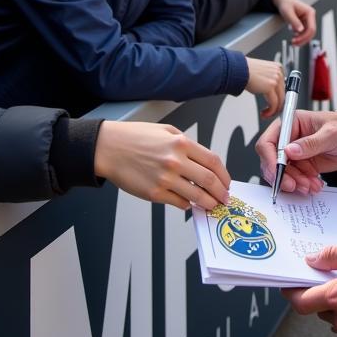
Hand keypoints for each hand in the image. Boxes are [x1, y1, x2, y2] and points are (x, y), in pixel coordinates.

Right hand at [93, 120, 229, 210]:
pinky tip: (189, 203)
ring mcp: (165, 179)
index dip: (224, 175)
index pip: (213, 162)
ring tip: (212, 205)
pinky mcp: (154, 193)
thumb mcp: (166, 131)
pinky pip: (178, 203)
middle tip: (224, 198)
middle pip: (209, 181)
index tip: (227, 183)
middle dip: (221, 193)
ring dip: (208, 203)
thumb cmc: (136, 137)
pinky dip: (187, 205)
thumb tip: (201, 163)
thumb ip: (187, 146)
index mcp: (181, 143)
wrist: (110, 148)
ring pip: (196, 196)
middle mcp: (175, 161)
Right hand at [245, 57, 285, 116]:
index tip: (275, 104)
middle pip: (282, 94)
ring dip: (273, 110)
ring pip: (280, 100)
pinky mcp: (270, 86)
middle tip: (270, 111)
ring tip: (266, 113)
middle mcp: (278, 72)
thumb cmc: (245, 70)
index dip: (279, 98)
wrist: (238, 69)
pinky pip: (274, 103)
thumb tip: (271, 92)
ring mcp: (276, 79)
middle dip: (277, 105)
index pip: (283, 87)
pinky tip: (264, 113)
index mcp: (278, 68)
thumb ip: (269, 80)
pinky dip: (270, 111)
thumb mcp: (262, 73)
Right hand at [256, 109, 336, 195]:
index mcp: (291, 123)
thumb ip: (311, 143)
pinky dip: (303, 185)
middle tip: (294, 186)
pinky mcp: (303, 166)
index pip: (268, 141)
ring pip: (284, 173)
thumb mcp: (331, 133)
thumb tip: (289, 151)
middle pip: (272, 161)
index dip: (269, 158)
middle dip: (282, 175)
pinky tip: (315, 185)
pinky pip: (296, 179)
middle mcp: (289, 139)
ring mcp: (295, 154)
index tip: (277, 172)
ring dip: (295, 182)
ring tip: (310, 186)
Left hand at [272, 0, 315, 44]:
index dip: (304, 36)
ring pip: (308, 34)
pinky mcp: (303, 23)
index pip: (311, 28)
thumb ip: (294, 21)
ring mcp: (307, 20)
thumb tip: (300, 30)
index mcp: (309, 12)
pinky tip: (294, 38)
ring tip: (293, 42)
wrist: (282, 0)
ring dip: (301, 39)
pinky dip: (300, 37)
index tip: (297, 40)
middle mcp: (310, 17)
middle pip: (311, 32)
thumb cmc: (286, 3)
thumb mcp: (288, 12)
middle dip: (303, 39)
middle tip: (294, 43)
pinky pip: (304, 32)